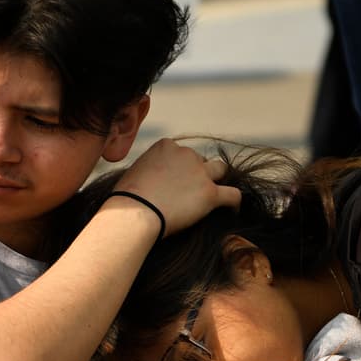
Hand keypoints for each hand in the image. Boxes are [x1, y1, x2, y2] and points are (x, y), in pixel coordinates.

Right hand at [110, 139, 240, 237]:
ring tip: (214, 197)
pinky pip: (233, 195)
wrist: (134, 214)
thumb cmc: (126, 200)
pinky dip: (234, 203)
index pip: (181, 153)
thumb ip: (148, 171)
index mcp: (166, 146)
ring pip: (220, 170)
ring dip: (216, 181)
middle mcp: (186, 153)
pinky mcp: (210, 193)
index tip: (175, 184)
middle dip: (197, 173)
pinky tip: (232, 212)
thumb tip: (150, 182)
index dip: (180, 169)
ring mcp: (200, 173)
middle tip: (190, 194)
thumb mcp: (134, 174)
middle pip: (200, 160)